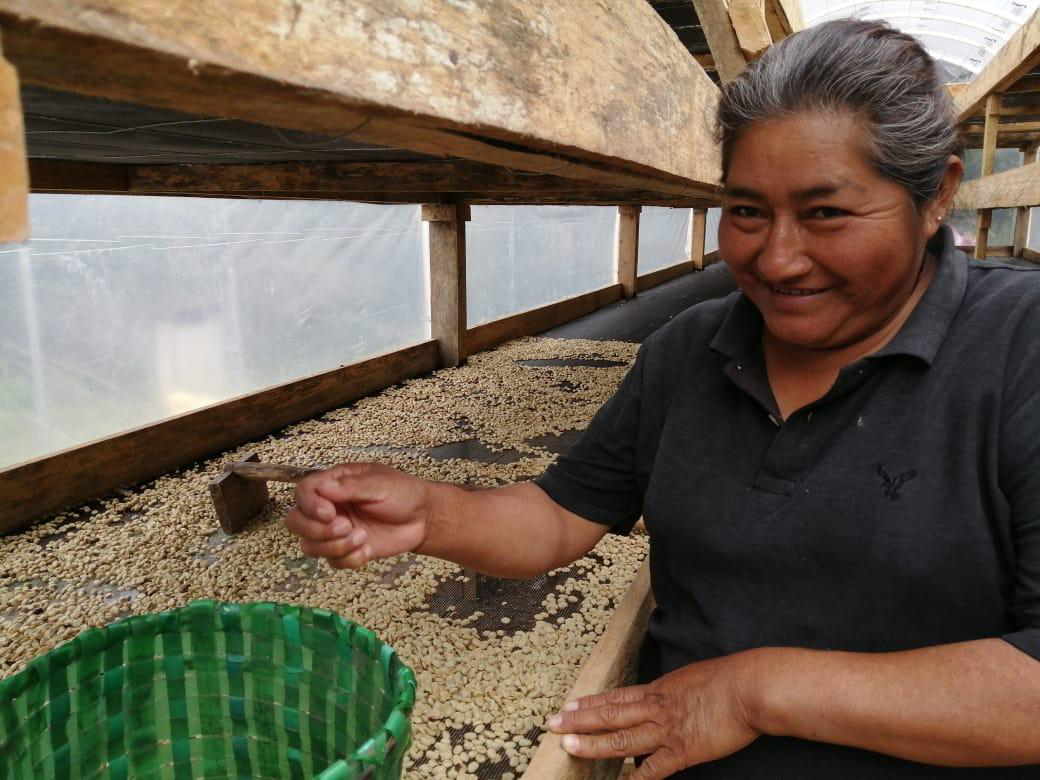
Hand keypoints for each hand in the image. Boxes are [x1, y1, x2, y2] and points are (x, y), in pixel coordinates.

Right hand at [285, 463, 430, 568]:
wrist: (423, 519)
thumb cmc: (403, 493)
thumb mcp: (381, 483)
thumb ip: (352, 486)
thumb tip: (324, 488)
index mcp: (335, 484)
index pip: (303, 492)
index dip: (310, 505)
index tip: (330, 513)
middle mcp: (329, 507)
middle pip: (295, 521)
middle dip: (317, 530)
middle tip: (346, 527)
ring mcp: (334, 531)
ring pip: (309, 546)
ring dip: (334, 547)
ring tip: (362, 538)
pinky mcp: (345, 550)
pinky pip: (332, 562)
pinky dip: (349, 559)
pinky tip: (368, 549)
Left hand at [546, 651, 762, 777]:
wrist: (749, 688)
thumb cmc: (726, 679)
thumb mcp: (689, 678)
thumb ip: (671, 691)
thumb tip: (661, 697)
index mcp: (658, 689)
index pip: (615, 697)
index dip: (589, 703)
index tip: (567, 706)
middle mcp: (656, 707)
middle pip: (609, 714)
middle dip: (579, 720)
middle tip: (551, 724)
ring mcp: (667, 730)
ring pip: (622, 738)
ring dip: (594, 743)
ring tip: (569, 746)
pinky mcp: (683, 751)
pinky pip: (653, 769)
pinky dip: (635, 779)